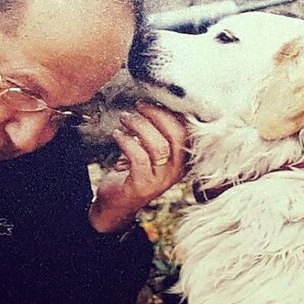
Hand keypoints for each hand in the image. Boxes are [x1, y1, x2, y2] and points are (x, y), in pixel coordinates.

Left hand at [89, 103, 186, 232]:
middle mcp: (176, 170)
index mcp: (182, 159)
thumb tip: (152, 102)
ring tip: (125, 119)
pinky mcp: (143, 185)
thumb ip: (154, 132)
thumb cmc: (132, 171)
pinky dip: (127, 141)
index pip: (187, 130)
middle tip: (139, 106)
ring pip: (158, 145)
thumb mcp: (147, 150)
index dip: (171, 112)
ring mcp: (161, 180)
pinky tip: (117, 135)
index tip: (153, 100)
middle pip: (177, 135)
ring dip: (139, 126)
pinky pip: (139, 157)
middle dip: (157, 115)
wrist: (116, 203)